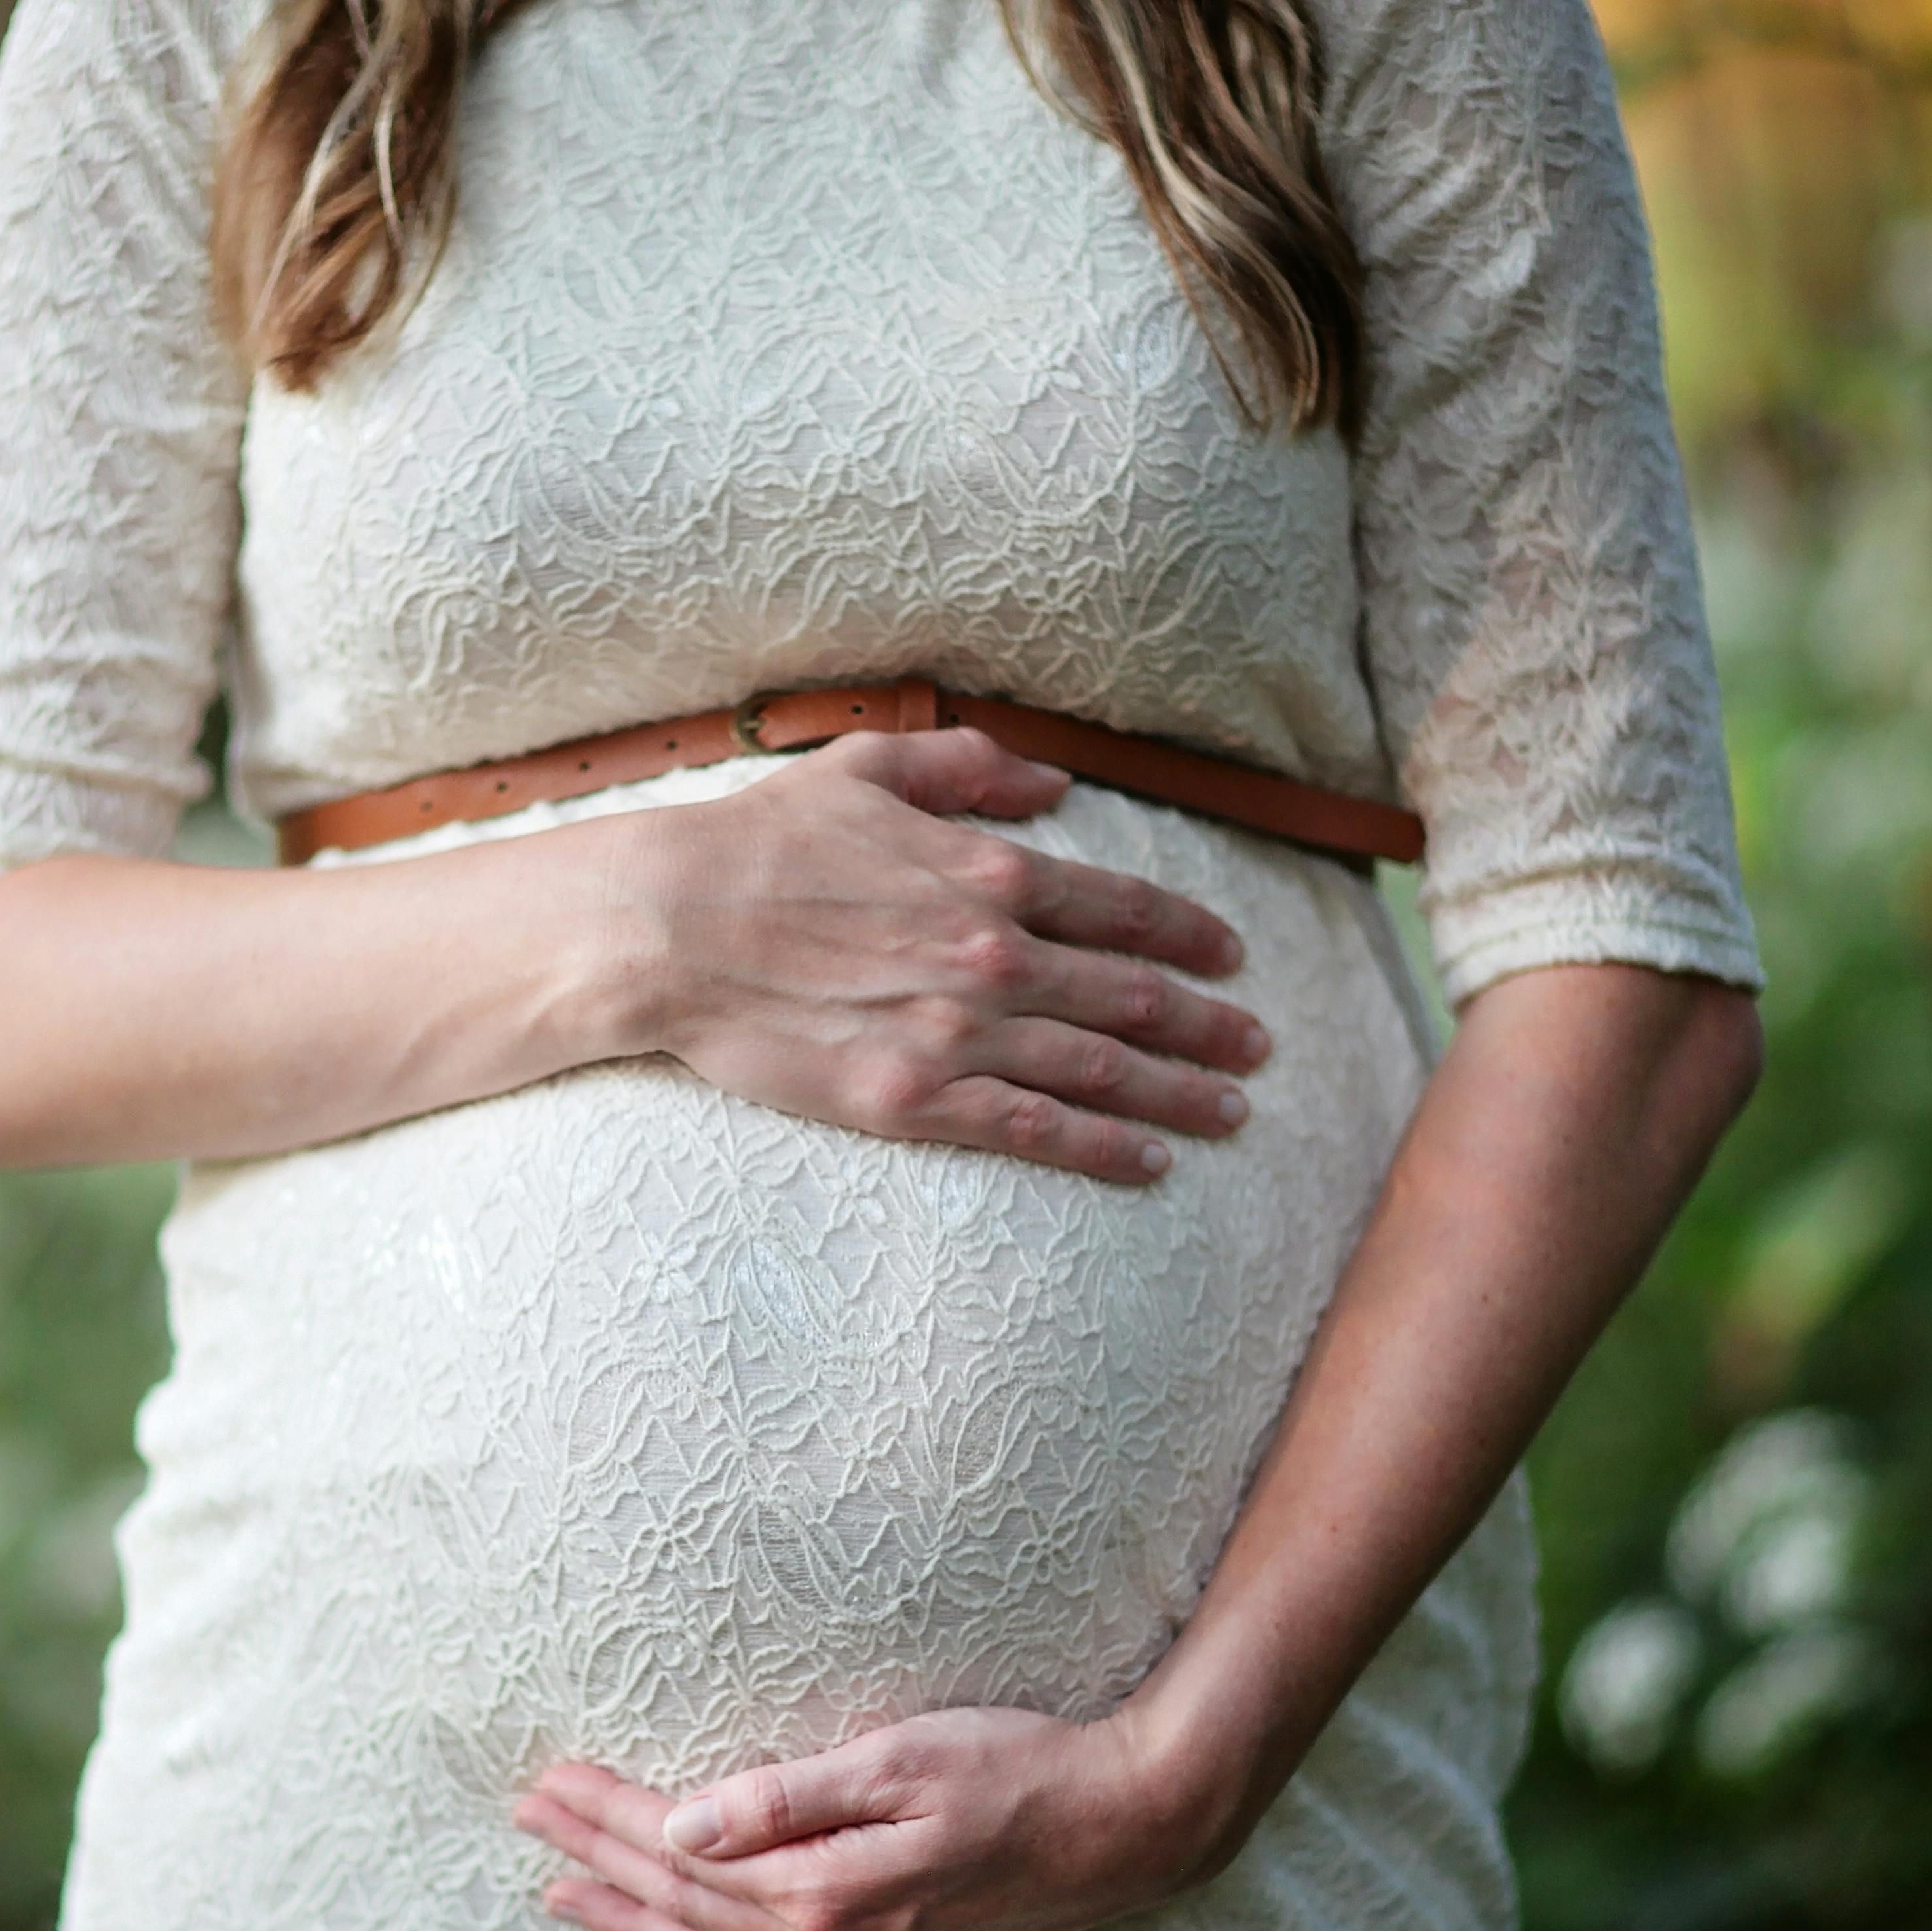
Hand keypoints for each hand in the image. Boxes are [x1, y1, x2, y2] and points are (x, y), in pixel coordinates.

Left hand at [511, 1706, 1221, 1930]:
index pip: (682, 1846)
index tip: (546, 1781)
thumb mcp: (901, 1758)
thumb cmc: (1019, 1769)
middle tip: (527, 1822)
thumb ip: (787, 1798)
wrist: (1127, 1827)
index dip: (608, 1812)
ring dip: (635, 1923)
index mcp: (825, 1886)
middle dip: (598, 1859)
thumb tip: (683, 1822)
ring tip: (562, 1897)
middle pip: (685, 1902)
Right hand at [598, 729, 1272, 1185]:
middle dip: (1208, 1024)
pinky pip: (1034, 1129)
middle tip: (1259, 1046)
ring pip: (1101, 1069)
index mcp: (988, 874)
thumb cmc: (757, 843)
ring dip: (1180, 1093)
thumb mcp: (865, 769)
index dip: (1189, 935)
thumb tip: (1054, 784)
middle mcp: (994, 955)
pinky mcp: (916, 1101)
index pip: (1121, 910)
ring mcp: (959, 1034)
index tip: (1232, 958)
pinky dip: (1103, 1146)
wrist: (672, 927)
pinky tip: (1150, 1161)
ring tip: (1233, 1111)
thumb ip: (969, 767)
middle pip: (1133, 996)